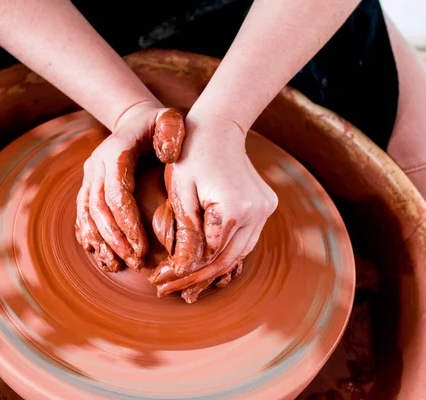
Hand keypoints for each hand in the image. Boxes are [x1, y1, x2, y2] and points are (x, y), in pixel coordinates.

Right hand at [75, 101, 184, 271]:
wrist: (135, 120)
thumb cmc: (160, 125)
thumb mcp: (170, 120)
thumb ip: (171, 132)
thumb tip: (167, 155)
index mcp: (116, 152)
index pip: (116, 194)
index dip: (127, 223)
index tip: (142, 247)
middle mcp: (96, 164)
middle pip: (98, 209)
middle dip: (115, 239)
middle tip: (134, 261)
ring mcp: (90, 175)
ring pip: (86, 214)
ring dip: (101, 241)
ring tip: (118, 264)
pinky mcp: (88, 185)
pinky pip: (82, 213)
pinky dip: (88, 235)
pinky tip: (100, 254)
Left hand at [148, 114, 277, 302]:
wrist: (220, 126)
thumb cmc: (192, 154)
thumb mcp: (180, 193)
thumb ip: (185, 232)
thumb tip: (182, 269)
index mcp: (234, 207)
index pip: (207, 254)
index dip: (182, 273)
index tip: (159, 282)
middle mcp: (257, 212)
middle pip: (226, 259)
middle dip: (196, 279)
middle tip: (168, 291)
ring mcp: (266, 210)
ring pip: (239, 254)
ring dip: (212, 271)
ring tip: (186, 288)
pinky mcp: (266, 208)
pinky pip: (244, 240)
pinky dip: (225, 254)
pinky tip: (205, 267)